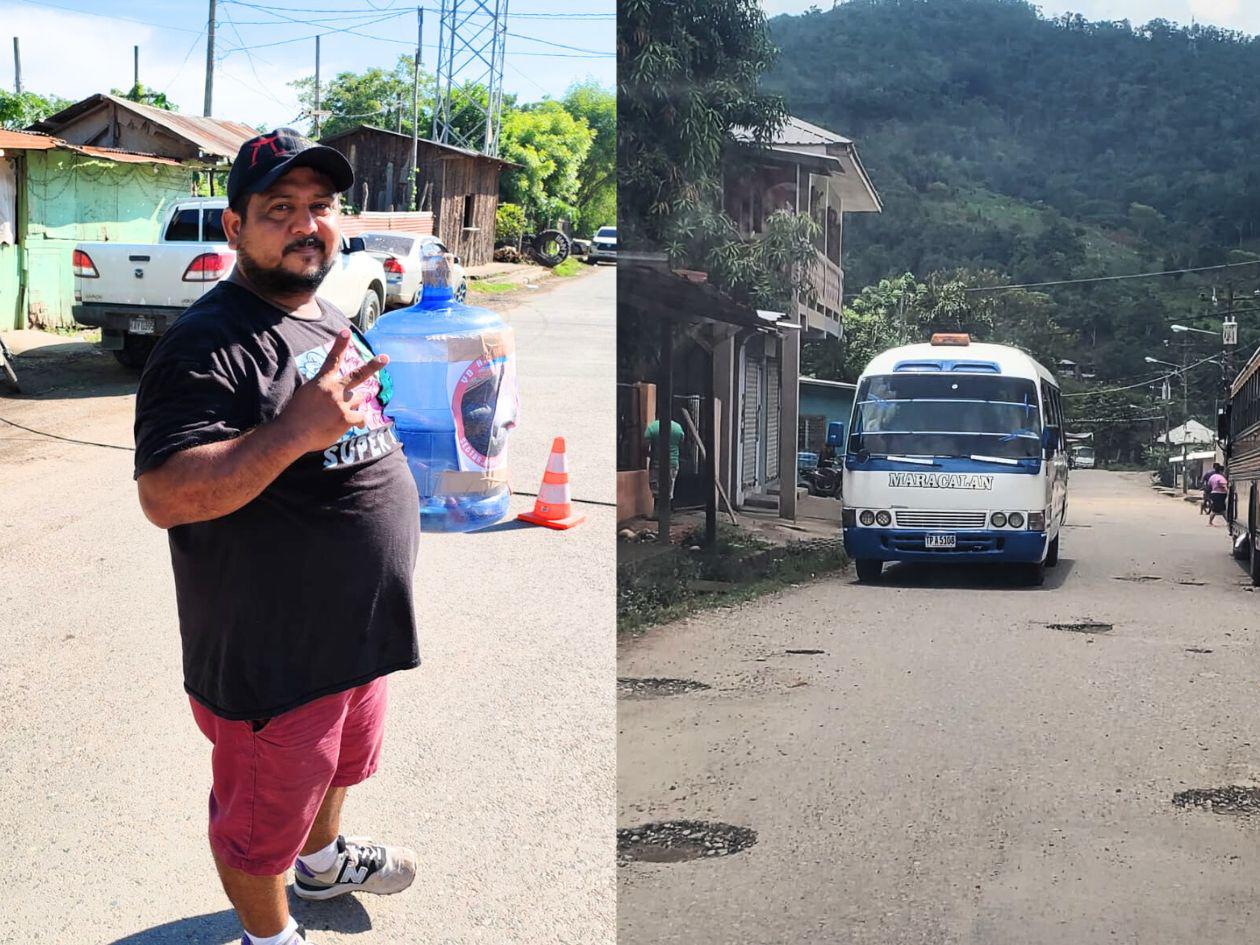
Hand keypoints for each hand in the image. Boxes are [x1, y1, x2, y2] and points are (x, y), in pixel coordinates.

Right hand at [278, 329, 388, 452]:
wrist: (292, 434)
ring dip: (353, 405)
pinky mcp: (347, 418)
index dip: (340, 344)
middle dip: (373, 366)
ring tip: (336, 414)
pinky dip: (357, 421)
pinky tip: (344, 425)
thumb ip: (323, 390)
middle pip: (358, 375)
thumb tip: (336, 394)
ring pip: (359, 400)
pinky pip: (361, 417)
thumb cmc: (295, 416)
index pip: (332, 359)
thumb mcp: (306, 395)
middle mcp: (334, 390)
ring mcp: (342, 404)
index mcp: (321, 382)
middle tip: (385, 358)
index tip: (347, 331)